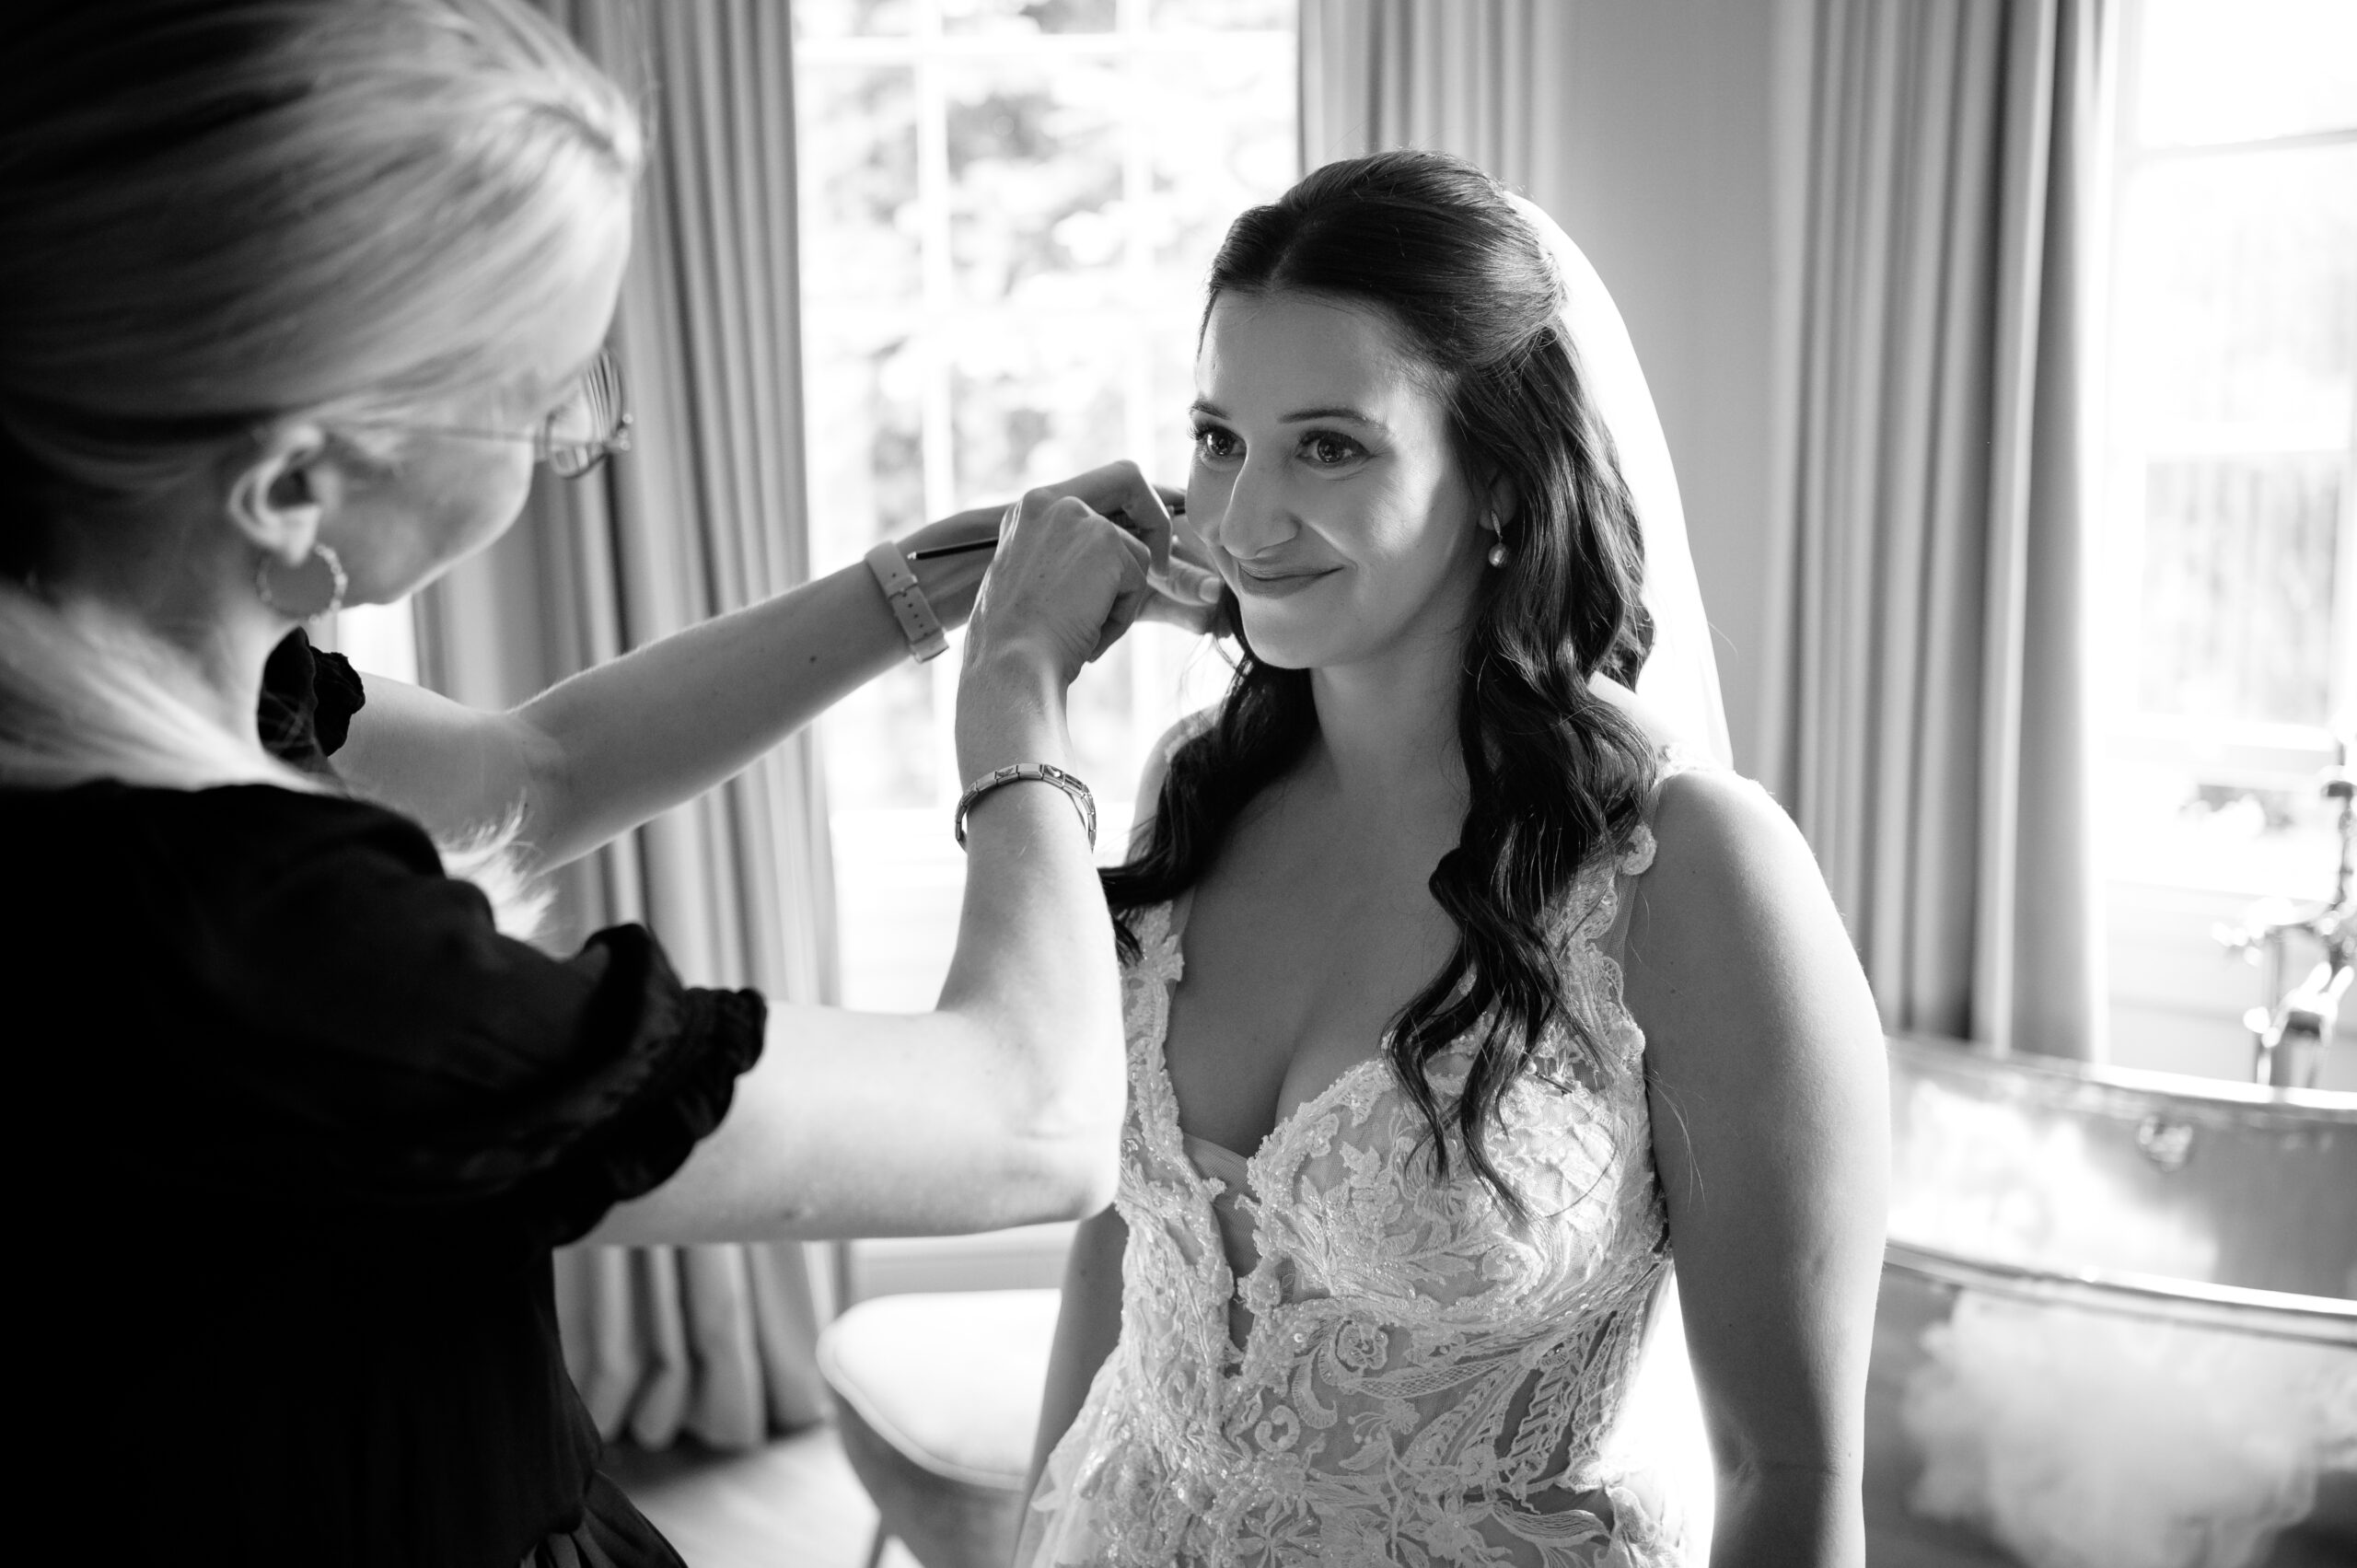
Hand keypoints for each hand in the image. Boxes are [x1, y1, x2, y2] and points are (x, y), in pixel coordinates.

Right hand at [900, 465, 1221, 631]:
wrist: (1010, 664)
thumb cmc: (1015, 641)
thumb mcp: (1032, 581)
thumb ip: (1064, 554)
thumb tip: (1115, 556)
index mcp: (1029, 510)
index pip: (1097, 484)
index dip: (1131, 505)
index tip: (1148, 534)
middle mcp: (1051, 501)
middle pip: (1129, 478)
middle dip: (1155, 517)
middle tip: (1162, 567)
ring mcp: (1080, 518)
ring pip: (1136, 552)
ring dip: (1122, 597)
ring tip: (1084, 628)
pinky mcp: (1107, 543)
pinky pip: (1139, 581)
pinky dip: (1122, 615)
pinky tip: (1089, 631)